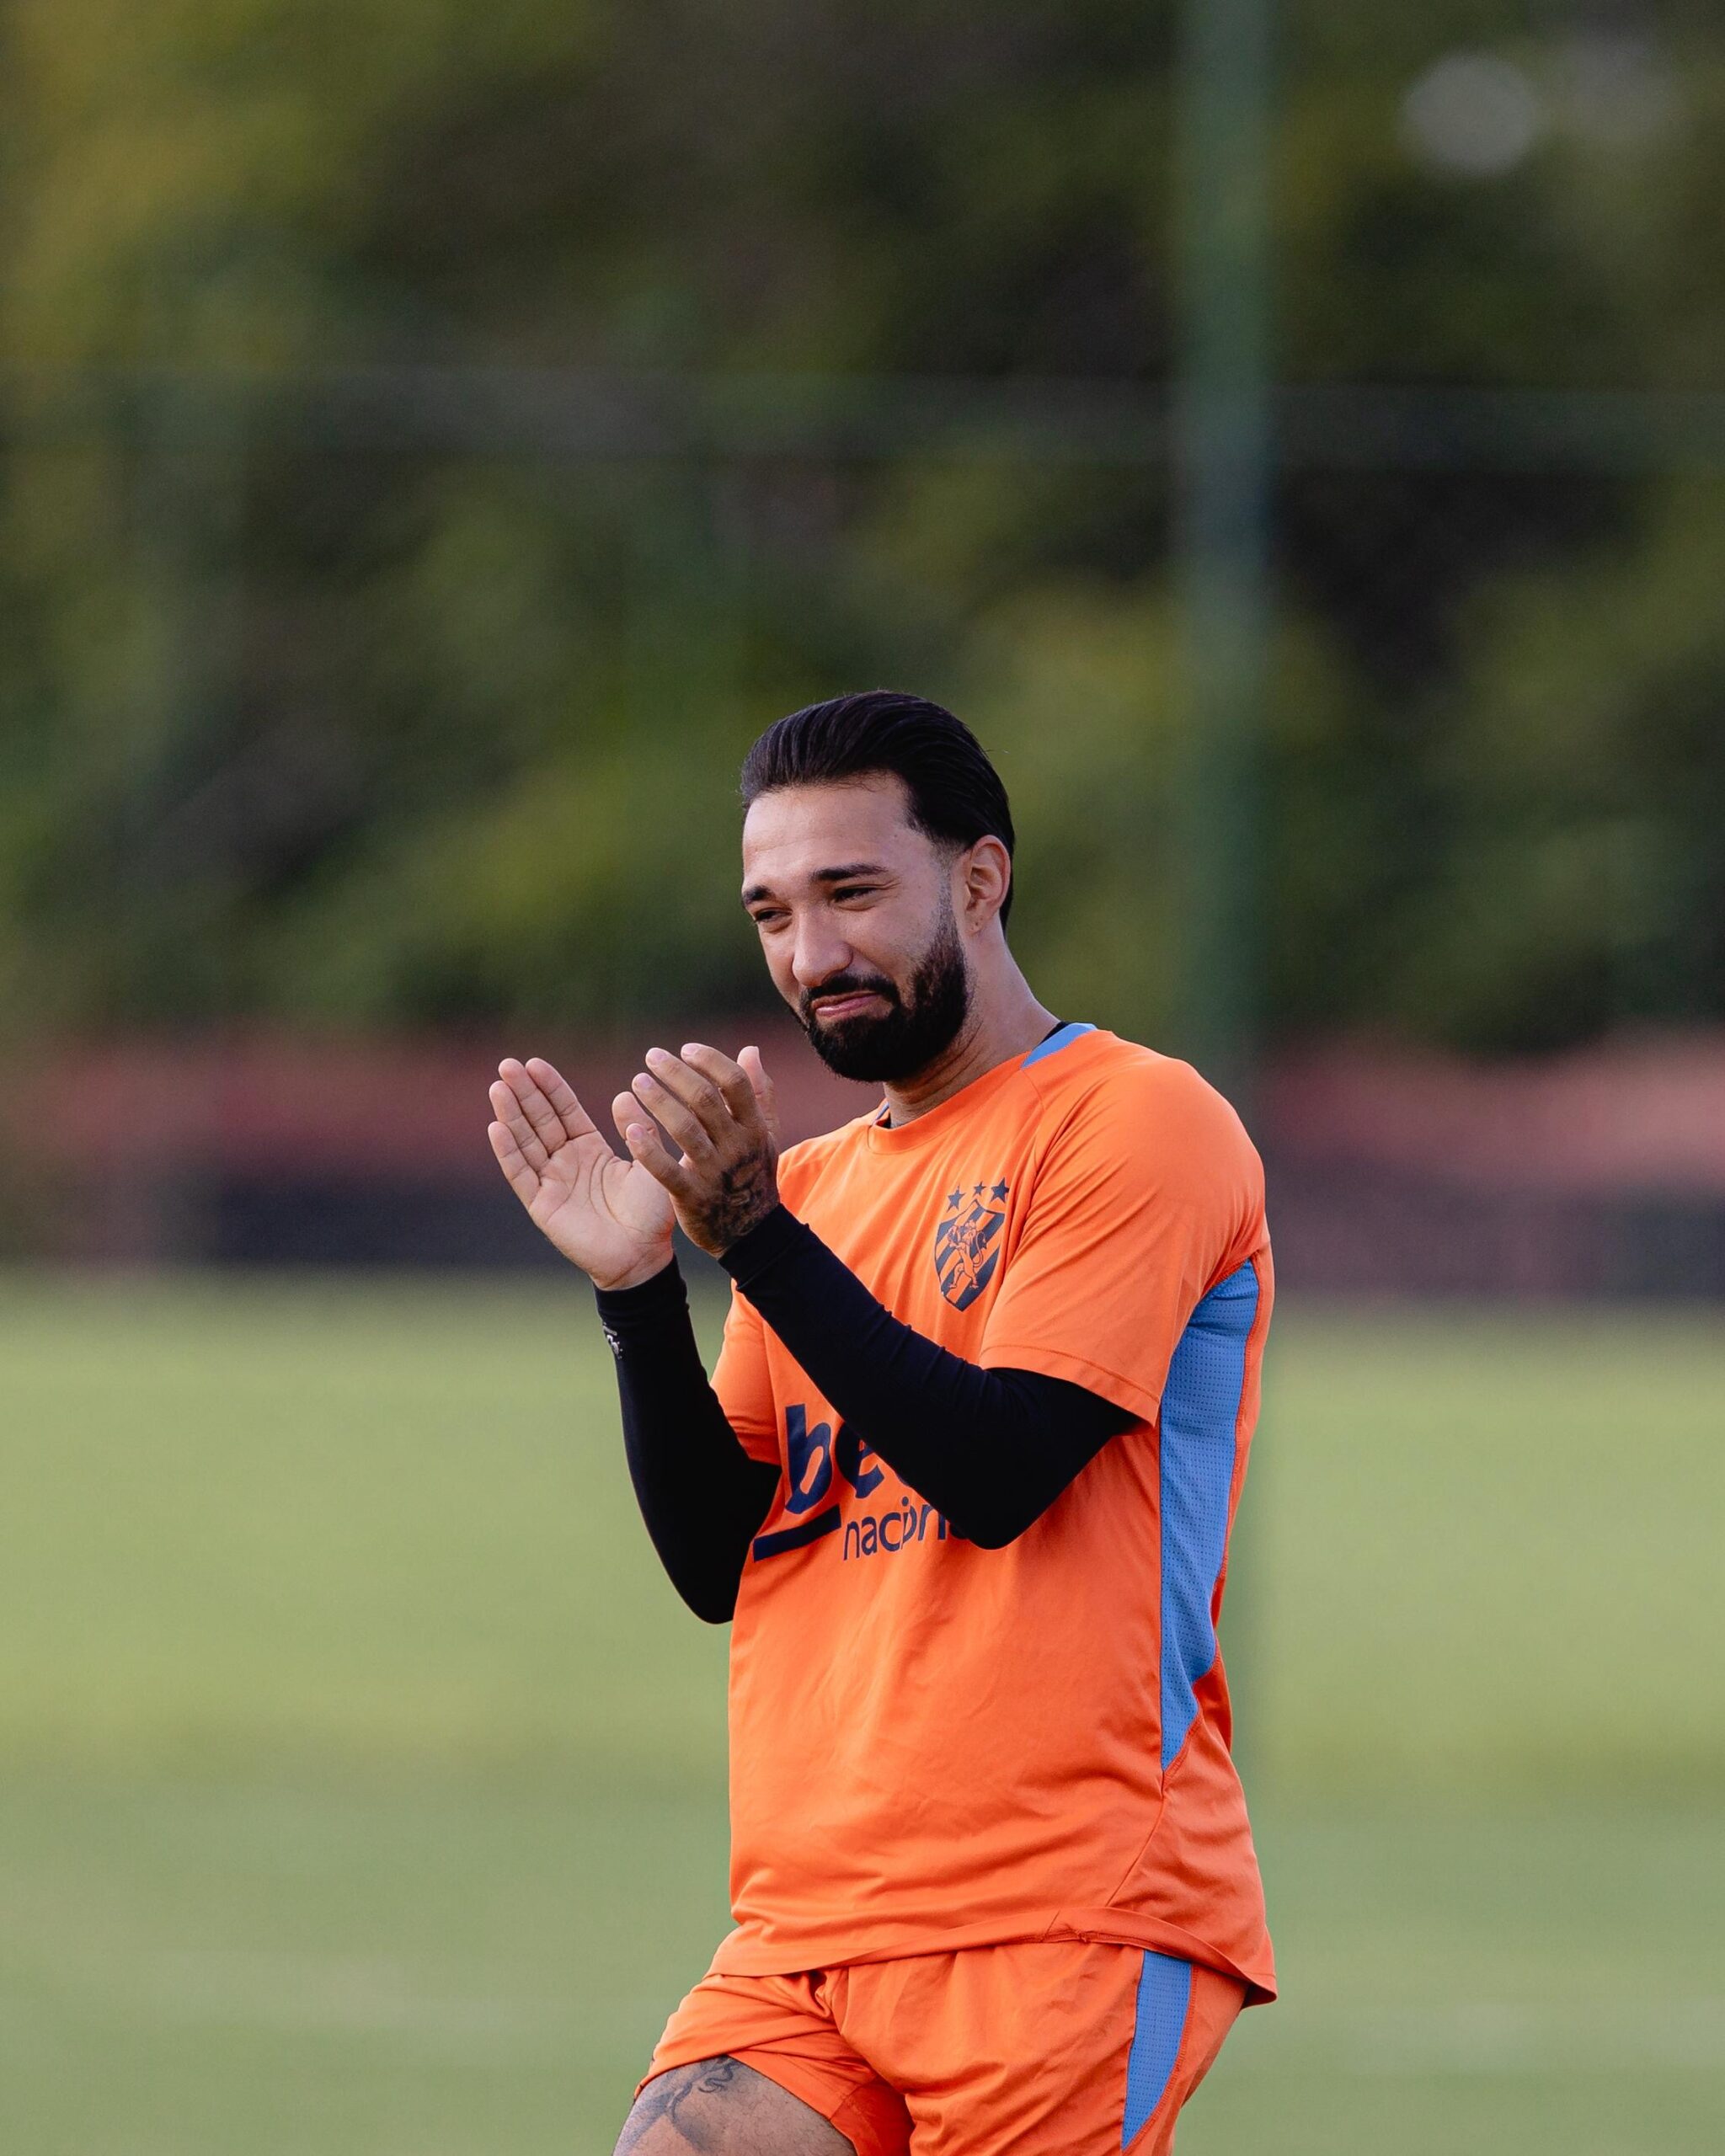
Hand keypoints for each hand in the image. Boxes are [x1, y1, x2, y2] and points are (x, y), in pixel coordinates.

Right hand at [487, 1056, 674, 1288]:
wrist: (644, 1255)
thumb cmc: (652, 1212)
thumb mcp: (651, 1160)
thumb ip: (638, 1127)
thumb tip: (624, 1093)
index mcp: (590, 1148)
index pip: (565, 1110)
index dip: (550, 1087)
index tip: (534, 1062)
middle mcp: (566, 1161)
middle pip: (540, 1120)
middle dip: (523, 1093)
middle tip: (507, 1065)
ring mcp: (551, 1182)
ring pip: (526, 1142)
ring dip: (510, 1114)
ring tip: (497, 1086)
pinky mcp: (541, 1205)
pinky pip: (521, 1175)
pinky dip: (508, 1152)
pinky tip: (496, 1127)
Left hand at [619, 1043, 781, 1257]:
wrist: (750, 1233)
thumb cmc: (754, 1175)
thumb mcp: (765, 1135)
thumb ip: (759, 1093)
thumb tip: (749, 1050)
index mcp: (754, 1128)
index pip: (734, 1083)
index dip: (710, 1060)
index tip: (686, 1049)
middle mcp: (736, 1147)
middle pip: (705, 1100)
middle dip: (676, 1074)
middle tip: (651, 1057)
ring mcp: (713, 1172)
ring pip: (684, 1130)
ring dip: (658, 1102)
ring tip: (638, 1083)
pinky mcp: (692, 1197)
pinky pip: (666, 1171)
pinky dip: (648, 1150)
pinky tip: (630, 1129)